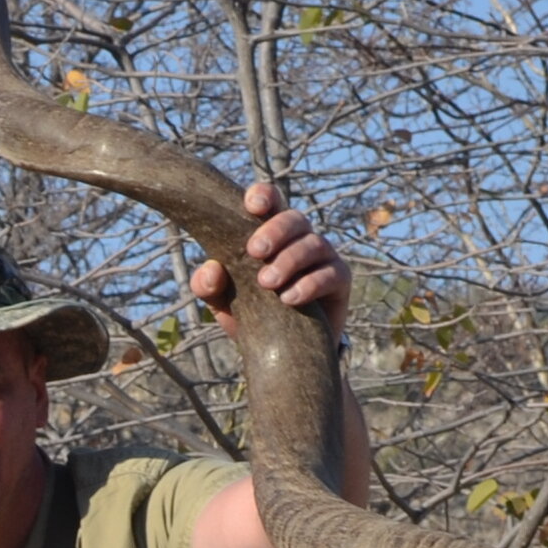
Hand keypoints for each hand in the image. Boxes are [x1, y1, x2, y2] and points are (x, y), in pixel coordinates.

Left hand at [191, 175, 345, 330]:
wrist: (284, 351)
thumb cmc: (251, 315)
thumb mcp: (223, 302)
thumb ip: (208, 286)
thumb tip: (210, 270)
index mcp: (270, 233)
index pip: (271, 201)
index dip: (264, 195)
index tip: (252, 205)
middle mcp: (299, 238)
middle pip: (295, 218)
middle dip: (275, 230)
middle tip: (254, 251)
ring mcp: (322, 257)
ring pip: (314, 243)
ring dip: (289, 260)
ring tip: (266, 283)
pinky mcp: (339, 280)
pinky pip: (331, 274)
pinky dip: (309, 284)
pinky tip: (289, 299)